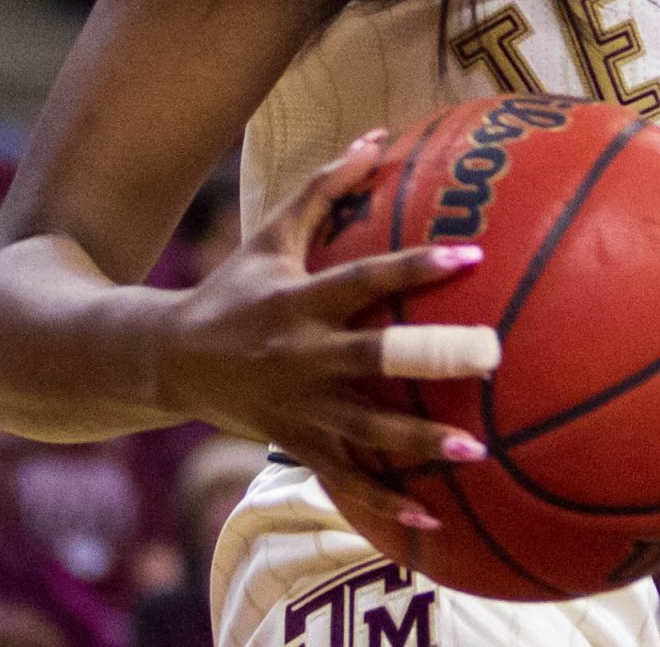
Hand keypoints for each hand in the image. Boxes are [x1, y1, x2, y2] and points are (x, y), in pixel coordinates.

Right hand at [157, 130, 494, 535]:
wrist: (168, 360)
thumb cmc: (235, 288)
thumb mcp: (271, 234)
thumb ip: (326, 186)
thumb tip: (379, 135)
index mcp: (300, 301)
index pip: (364, 278)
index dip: (413, 267)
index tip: (470, 256)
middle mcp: (302, 355)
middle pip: (372, 358)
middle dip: (429, 359)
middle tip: (491, 359)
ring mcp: (300, 408)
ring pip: (365, 431)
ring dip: (418, 443)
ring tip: (475, 451)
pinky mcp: (296, 445)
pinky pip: (346, 480)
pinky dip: (385, 505)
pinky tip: (434, 525)